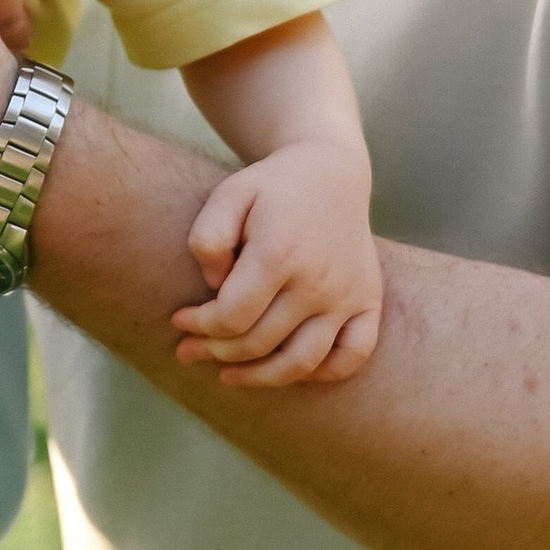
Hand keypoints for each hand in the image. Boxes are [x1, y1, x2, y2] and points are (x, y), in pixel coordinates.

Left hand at [176, 141, 381, 387]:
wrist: (332, 172)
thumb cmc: (272, 187)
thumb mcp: (228, 194)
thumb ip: (207, 238)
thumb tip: (214, 285)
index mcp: (279, 254)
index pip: (230, 317)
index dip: (199, 327)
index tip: (180, 321)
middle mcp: (318, 281)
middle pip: (259, 343)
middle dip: (214, 352)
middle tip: (189, 349)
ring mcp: (348, 295)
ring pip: (301, 362)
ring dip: (259, 376)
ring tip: (229, 374)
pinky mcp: (369, 301)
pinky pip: (351, 356)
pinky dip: (321, 373)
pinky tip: (288, 368)